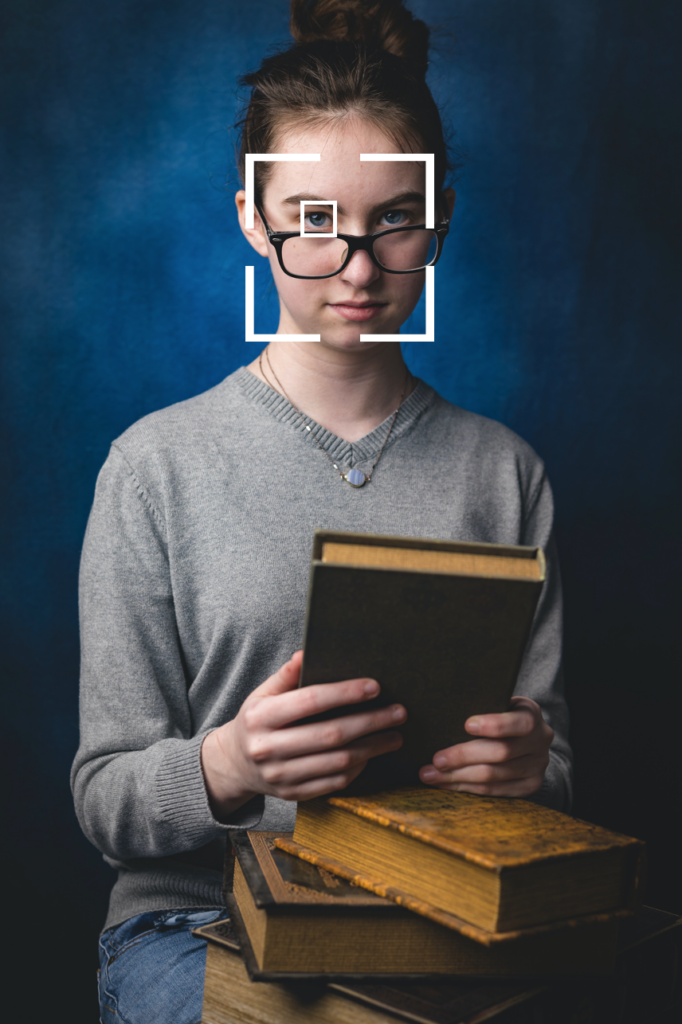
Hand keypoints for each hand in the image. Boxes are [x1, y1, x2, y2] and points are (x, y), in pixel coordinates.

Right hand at [201, 651, 405, 818]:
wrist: (234, 764)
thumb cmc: (256, 721)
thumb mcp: (262, 694)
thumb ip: (285, 675)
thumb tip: (306, 652)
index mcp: (260, 717)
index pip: (310, 701)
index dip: (345, 693)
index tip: (375, 687)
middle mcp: (268, 748)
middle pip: (330, 734)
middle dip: (370, 722)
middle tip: (398, 712)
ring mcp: (280, 776)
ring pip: (337, 761)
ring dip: (372, 748)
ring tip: (394, 735)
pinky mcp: (292, 795)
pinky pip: (334, 782)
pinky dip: (358, 768)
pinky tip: (372, 754)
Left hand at [418, 697, 552, 797]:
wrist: (527, 739)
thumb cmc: (500, 715)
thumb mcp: (498, 704)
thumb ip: (482, 706)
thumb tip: (443, 712)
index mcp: (531, 714)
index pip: (518, 722)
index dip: (493, 725)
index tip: (466, 724)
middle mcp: (540, 740)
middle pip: (501, 752)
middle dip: (463, 756)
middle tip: (436, 759)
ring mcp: (537, 766)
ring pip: (494, 776)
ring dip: (458, 777)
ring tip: (431, 775)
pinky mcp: (530, 786)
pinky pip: (495, 791)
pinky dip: (467, 788)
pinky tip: (448, 784)